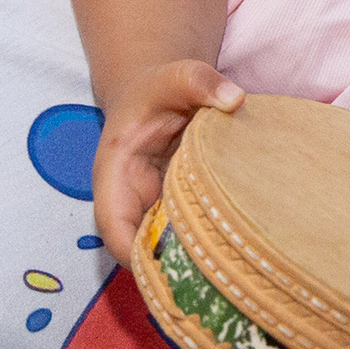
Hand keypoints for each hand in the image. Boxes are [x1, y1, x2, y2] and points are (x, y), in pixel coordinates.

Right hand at [91, 59, 243, 265]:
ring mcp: (151, 209)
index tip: (179, 264)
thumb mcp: (178, 76)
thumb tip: (234, 99)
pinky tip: (235, 249)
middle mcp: (129, 201)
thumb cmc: (160, 88)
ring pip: (164, 250)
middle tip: (216, 272)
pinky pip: (183, 237)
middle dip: (173, 268)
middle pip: (141, 251)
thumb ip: (202, 82)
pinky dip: (204, 246)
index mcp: (115, 176)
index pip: (115, 230)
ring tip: (229, 267)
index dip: (139, 255)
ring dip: (191, 261)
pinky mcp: (172, 209)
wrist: (156, 92)